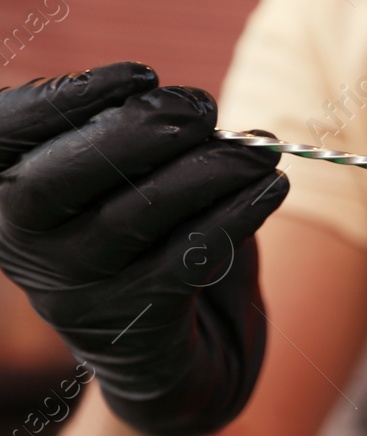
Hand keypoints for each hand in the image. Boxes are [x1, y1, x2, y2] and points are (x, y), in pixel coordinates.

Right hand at [0, 63, 287, 435]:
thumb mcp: (136, 184)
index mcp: (5, 192)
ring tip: (259, 149)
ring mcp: (73, 292)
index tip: (142, 74)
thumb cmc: (154, 248)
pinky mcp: (133, 328)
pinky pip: (187, 260)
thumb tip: (188, 106)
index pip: (4, 132)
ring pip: (132, 218)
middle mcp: (24, 244)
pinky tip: (271, 188)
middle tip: (202, 109)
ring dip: (206, 171)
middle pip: (55, 178)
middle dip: (134, 132)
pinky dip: (236, 216)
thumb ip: (143, 141)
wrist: (185, 360)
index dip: (63, 98)